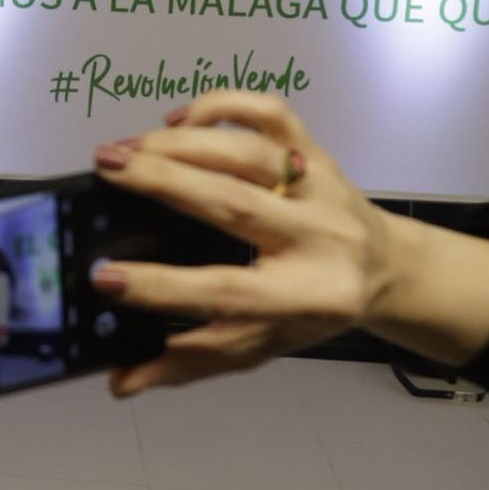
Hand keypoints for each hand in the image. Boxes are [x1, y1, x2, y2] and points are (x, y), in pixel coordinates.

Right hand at [89, 91, 488, 396]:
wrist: (384, 269)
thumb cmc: (310, 310)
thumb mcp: (258, 344)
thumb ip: (191, 361)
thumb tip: (120, 382)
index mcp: (306, 297)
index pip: (227, 292)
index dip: (163, 287)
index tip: (104, 278)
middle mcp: (319, 238)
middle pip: (234, 203)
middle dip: (164, 182)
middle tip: (105, 167)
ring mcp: (320, 186)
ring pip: (249, 153)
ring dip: (181, 144)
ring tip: (127, 147)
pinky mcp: (316, 149)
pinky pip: (271, 114)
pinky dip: (223, 107)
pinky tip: (177, 120)